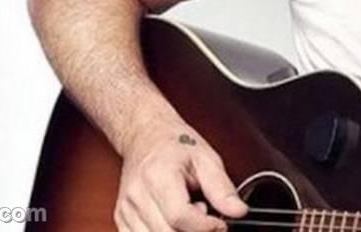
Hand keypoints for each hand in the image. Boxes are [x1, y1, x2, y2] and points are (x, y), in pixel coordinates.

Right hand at [115, 122, 247, 231]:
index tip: (220, 224)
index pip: (180, 216)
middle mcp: (137, 196)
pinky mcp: (122, 222)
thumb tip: (238, 211)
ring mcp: (126, 211)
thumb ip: (222, 188)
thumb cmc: (175, 145)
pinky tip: (172, 223)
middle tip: (205, 215)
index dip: (205, 226)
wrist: (146, 137)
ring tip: (188, 215)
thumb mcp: (206, 159)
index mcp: (158, 176)